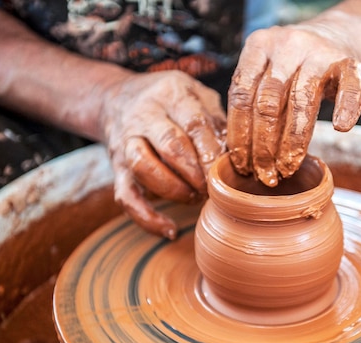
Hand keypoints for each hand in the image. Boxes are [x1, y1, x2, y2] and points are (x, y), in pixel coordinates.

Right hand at [100, 70, 225, 238]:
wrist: (118, 98)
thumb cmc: (174, 102)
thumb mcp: (199, 97)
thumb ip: (220, 123)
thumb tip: (244, 157)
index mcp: (172, 95)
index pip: (194, 124)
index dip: (211, 153)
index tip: (227, 173)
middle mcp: (145, 115)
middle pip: (170, 145)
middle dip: (196, 174)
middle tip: (214, 189)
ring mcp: (126, 141)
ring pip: (143, 167)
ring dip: (174, 190)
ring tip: (195, 198)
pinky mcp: (116, 168)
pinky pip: (126, 196)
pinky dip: (146, 218)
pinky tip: (170, 230)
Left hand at [227, 11, 360, 186]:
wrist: (340, 36)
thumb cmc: (297, 67)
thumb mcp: (268, 72)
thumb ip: (253, 99)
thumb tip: (238, 154)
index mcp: (259, 46)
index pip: (241, 96)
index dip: (239, 135)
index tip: (242, 164)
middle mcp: (287, 45)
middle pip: (268, 103)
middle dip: (263, 147)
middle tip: (265, 175)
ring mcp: (319, 52)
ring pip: (301, 102)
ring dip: (293, 142)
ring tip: (287, 168)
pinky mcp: (350, 62)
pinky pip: (349, 89)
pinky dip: (345, 110)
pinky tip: (340, 129)